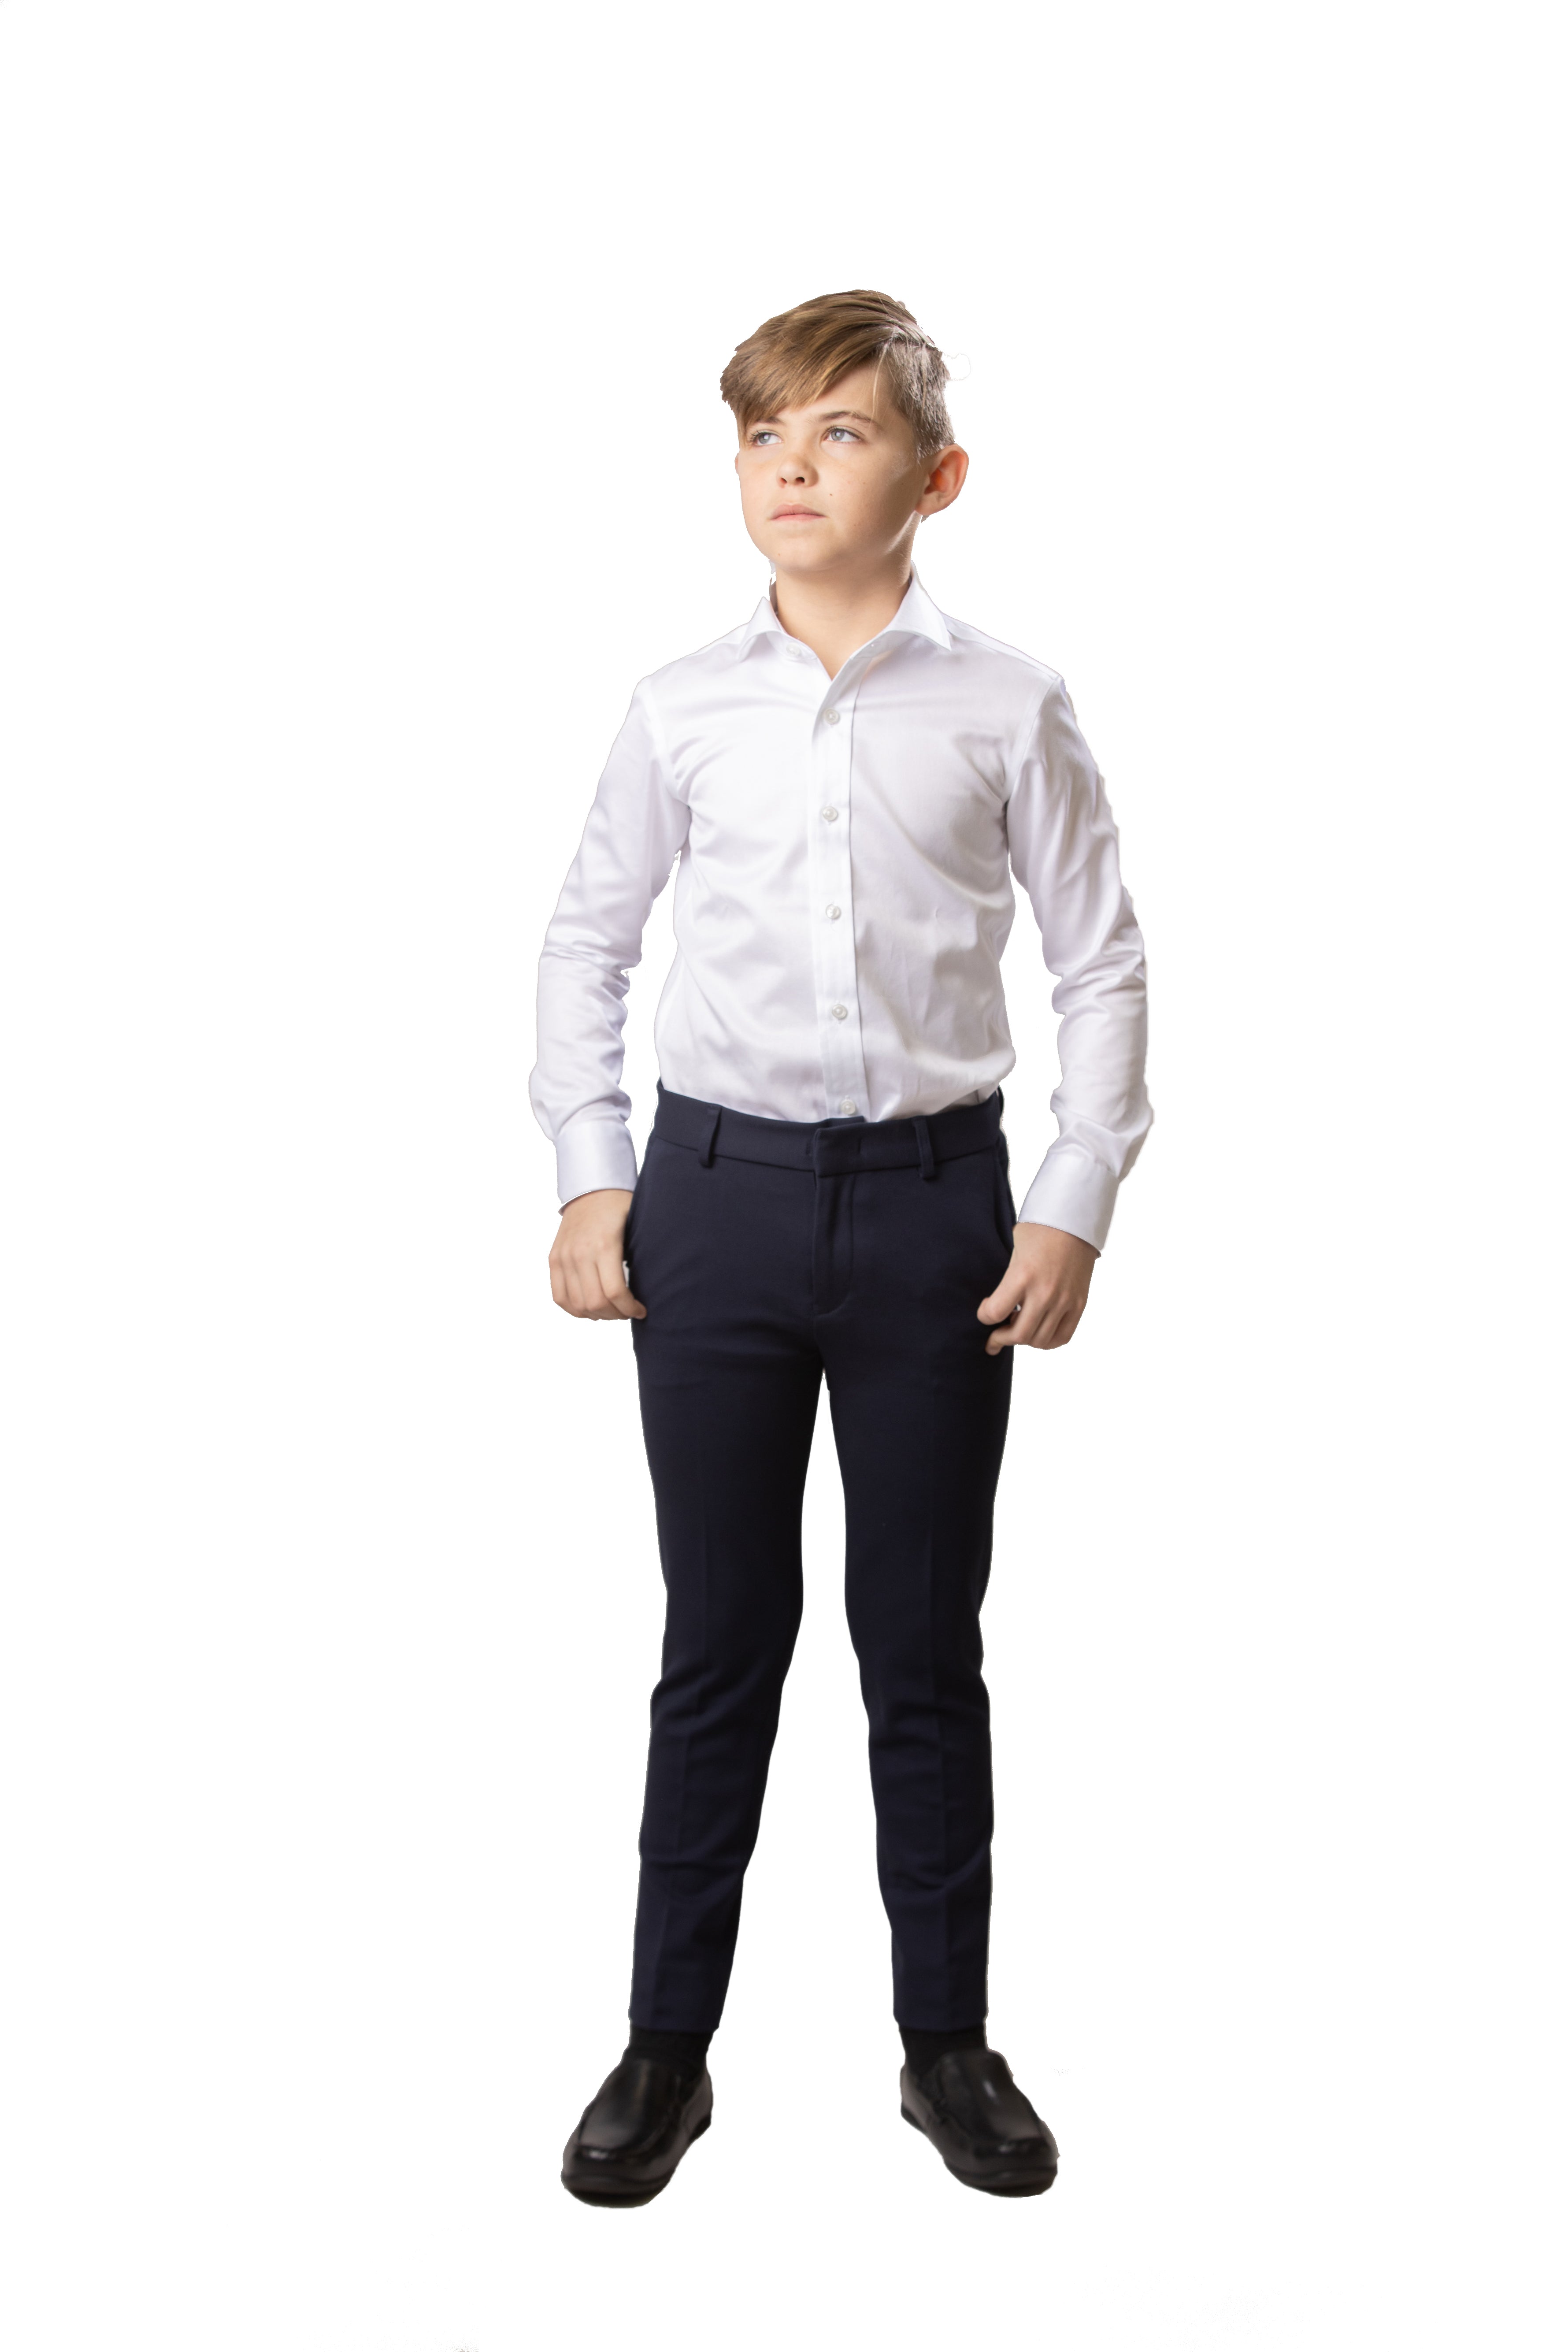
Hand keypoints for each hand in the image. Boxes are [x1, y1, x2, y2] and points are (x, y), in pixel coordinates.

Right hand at [548, 1188, 644, 1320]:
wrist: (592, 1188)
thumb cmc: (619, 1207)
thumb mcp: (636, 1227)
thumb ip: (639, 1257)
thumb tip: (651, 1289)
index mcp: (604, 1245)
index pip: (614, 1292)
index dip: (629, 1308)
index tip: (641, 1310)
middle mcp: (580, 1253)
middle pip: (595, 1303)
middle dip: (616, 1314)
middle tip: (628, 1311)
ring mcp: (563, 1257)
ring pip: (577, 1304)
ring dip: (597, 1315)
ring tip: (611, 1311)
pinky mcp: (554, 1259)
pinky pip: (559, 1296)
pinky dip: (575, 1309)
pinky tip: (591, 1308)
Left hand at [977, 1222, 1096, 1353]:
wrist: (1075, 1220)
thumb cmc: (1041, 1230)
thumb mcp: (1015, 1250)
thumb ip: (1007, 1281)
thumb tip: (998, 1306)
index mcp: (1022, 1275)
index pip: (994, 1313)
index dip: (984, 1317)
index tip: (985, 1312)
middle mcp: (1045, 1292)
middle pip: (1018, 1335)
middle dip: (1001, 1338)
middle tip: (995, 1335)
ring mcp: (1065, 1300)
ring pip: (1040, 1341)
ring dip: (1025, 1339)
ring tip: (1019, 1327)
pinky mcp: (1079, 1304)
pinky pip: (1062, 1337)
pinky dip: (1047, 1341)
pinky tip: (1038, 1331)